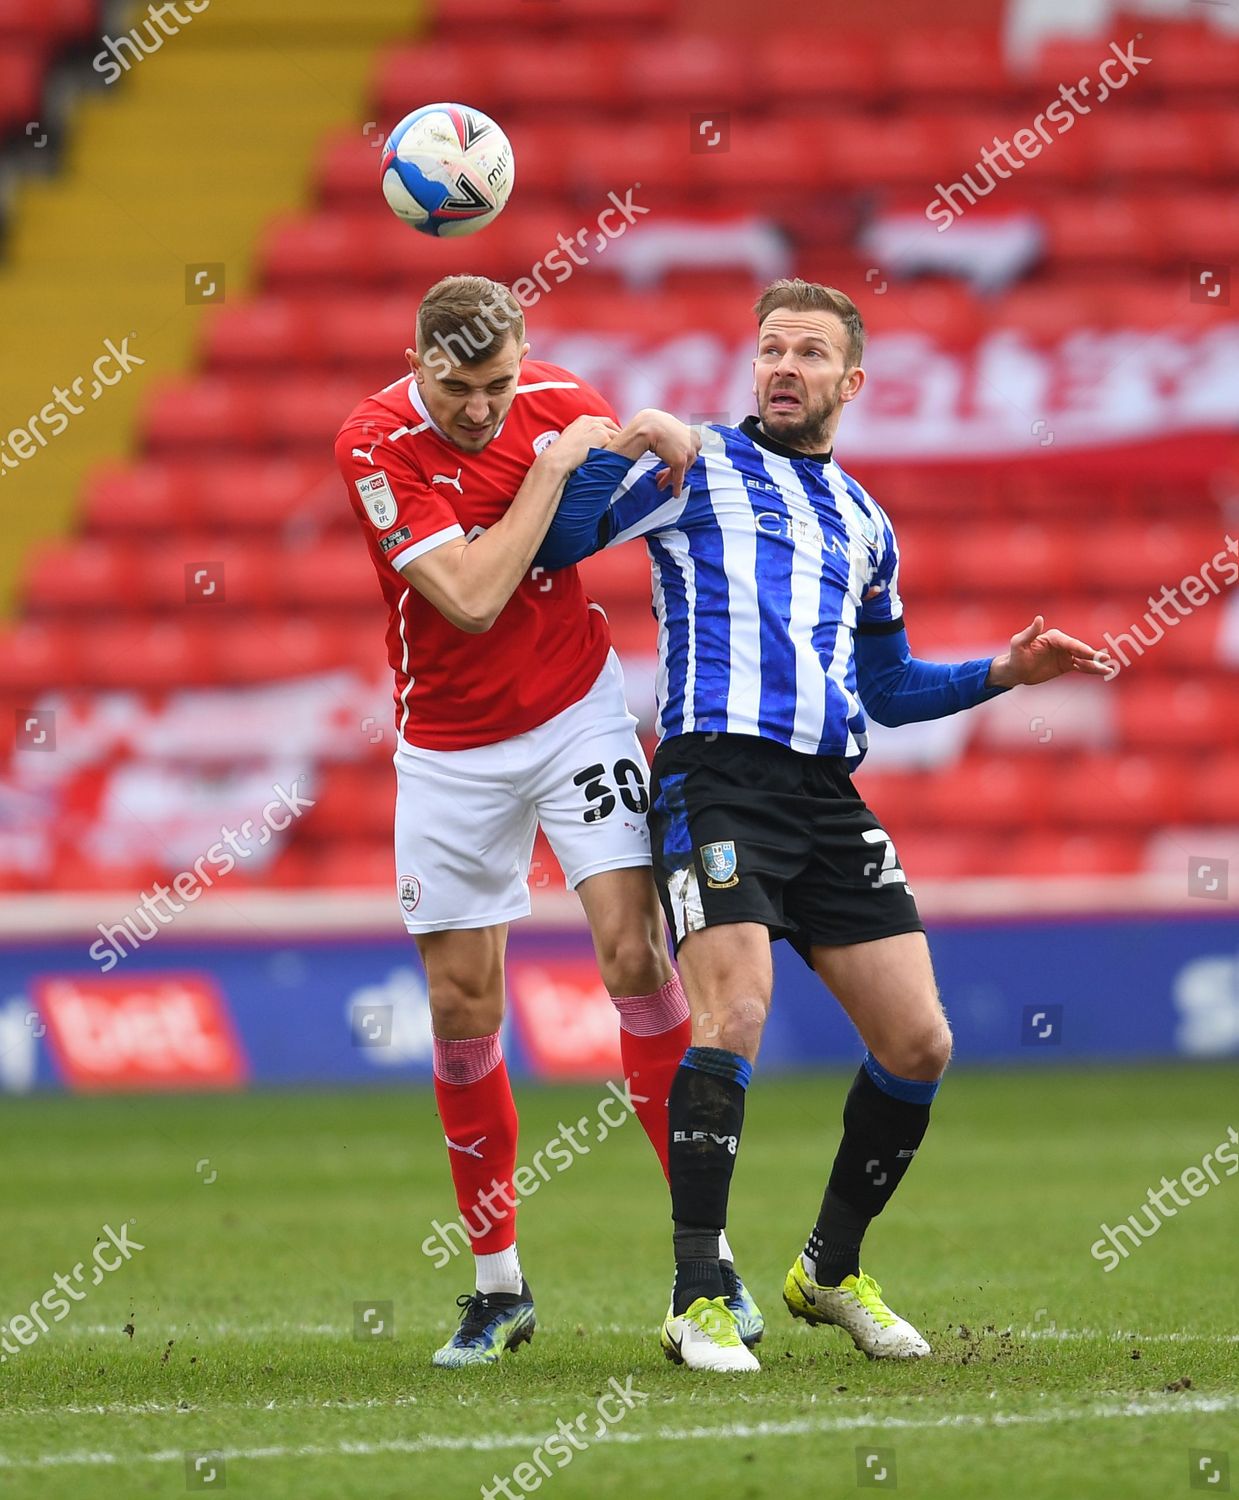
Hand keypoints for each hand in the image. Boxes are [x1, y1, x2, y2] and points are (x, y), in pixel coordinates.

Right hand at [536, 414, 619, 475]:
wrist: (558, 459)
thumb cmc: (561, 454)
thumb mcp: (571, 438)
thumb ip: (582, 436)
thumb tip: (590, 444)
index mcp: (584, 420)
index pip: (604, 422)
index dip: (612, 430)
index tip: (616, 438)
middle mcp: (592, 421)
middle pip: (612, 426)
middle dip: (619, 436)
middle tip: (624, 447)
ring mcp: (598, 427)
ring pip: (617, 435)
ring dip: (620, 444)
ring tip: (624, 454)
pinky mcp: (603, 436)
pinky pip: (617, 443)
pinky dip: (620, 450)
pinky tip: (621, 457)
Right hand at [643, 412, 700, 496]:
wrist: (648, 426)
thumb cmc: (656, 425)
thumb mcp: (672, 428)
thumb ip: (678, 438)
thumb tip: (676, 448)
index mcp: (695, 435)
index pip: (691, 454)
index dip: (681, 462)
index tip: (674, 468)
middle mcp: (695, 443)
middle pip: (687, 463)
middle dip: (674, 471)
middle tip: (661, 477)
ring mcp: (689, 452)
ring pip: (682, 471)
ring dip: (670, 479)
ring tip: (660, 484)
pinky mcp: (681, 461)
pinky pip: (679, 478)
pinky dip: (676, 487)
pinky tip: (675, 494)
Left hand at [987, 616, 1111, 687]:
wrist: (1015, 671)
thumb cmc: (1015, 655)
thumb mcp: (1018, 644)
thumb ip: (1029, 633)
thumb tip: (1039, 618)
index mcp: (1053, 637)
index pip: (1069, 642)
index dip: (1080, 648)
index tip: (1090, 654)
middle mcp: (1062, 644)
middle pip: (1080, 649)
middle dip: (1092, 655)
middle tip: (1104, 659)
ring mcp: (1066, 655)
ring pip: (1084, 659)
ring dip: (1096, 663)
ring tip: (1108, 668)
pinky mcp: (1067, 665)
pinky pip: (1082, 667)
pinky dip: (1092, 669)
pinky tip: (1103, 671)